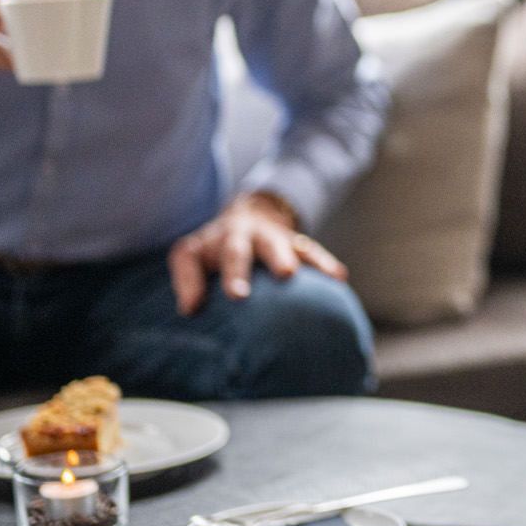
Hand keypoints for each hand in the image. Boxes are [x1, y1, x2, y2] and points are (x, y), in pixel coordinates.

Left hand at [167, 191, 345, 315]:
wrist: (251, 215)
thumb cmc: (216, 250)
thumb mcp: (192, 257)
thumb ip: (188, 281)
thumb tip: (189, 309)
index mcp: (208, 243)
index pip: (192, 259)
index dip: (191, 283)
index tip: (194, 307)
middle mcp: (238, 236)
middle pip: (237, 250)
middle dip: (243, 267)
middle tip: (271, 276)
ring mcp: (269, 238)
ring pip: (278, 245)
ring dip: (287, 258)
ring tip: (292, 274)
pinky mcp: (294, 244)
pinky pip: (309, 252)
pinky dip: (323, 264)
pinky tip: (338, 278)